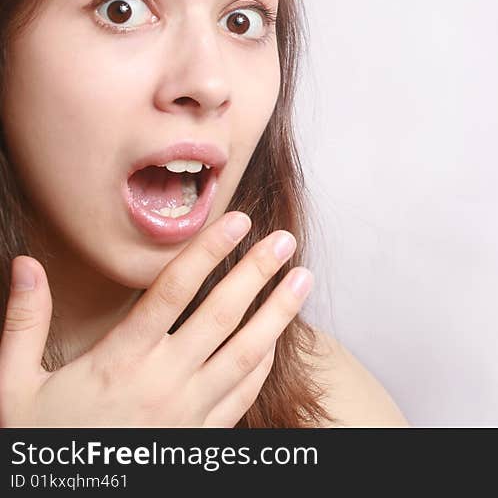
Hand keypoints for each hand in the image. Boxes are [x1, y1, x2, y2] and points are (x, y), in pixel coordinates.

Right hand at [0, 212, 312, 426]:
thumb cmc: (40, 446)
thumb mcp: (13, 387)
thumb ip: (24, 323)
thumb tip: (25, 265)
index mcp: (117, 361)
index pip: (172, 292)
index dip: (208, 252)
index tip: (237, 220)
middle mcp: (160, 383)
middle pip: (220, 317)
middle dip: (256, 273)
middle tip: (284, 240)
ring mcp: (187, 413)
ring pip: (244, 355)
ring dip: (277, 315)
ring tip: (301, 280)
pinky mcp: (200, 438)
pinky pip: (242, 396)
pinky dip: (263, 365)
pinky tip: (277, 339)